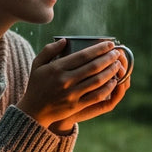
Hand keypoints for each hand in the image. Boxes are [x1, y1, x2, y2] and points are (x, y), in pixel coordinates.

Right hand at [15, 39, 130, 133]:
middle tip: (117, 53)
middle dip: (108, 58)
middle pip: (93, 67)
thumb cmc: (36, 85)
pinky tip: (113, 81)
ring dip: (110, 71)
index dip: (99, 49)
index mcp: (57, 68)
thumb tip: (65, 40)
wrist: (33, 111)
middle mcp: (65, 80)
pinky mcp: (76, 105)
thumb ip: (49, 50)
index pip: (83, 56)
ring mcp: (71, 94)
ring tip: (118, 64)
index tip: (109, 44)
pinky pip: (96, 95)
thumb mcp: (37, 64)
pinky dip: (107, 88)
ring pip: (97, 80)